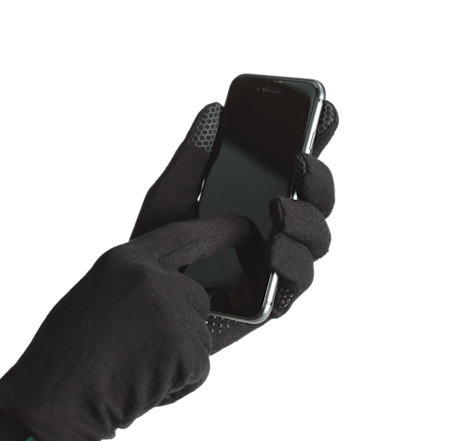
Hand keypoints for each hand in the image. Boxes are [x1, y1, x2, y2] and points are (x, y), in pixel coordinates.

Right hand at [0, 213, 253, 440]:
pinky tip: (143, 388)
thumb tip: (190, 292)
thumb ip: (143, 287)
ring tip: (134, 370)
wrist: (49, 406)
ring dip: (179, 357)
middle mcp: (152, 277)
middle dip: (183, 326)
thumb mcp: (101, 299)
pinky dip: (179, 384)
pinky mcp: (186, 347)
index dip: (219, 231)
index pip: (185, 235)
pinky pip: (199, 367)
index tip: (243, 227)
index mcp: (124, 260)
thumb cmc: (65, 359)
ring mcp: (170, 310)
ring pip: (201, 334)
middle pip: (199, 296)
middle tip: (141, 352)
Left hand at [130, 99, 338, 354]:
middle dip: (319, 181)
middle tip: (300, 164)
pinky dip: (292, 262)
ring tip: (279, 210)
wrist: (143, 302)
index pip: (297, 171)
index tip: (324, 112)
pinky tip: (273, 248)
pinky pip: (297, 282)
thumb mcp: (171, 197)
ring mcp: (278, 266)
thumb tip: (214, 111)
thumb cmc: (159, 248)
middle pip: (318, 204)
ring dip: (307, 222)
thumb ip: (193, 158)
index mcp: (259, 203)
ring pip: (318, 241)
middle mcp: (277, 232)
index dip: (317, 142)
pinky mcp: (271, 299)